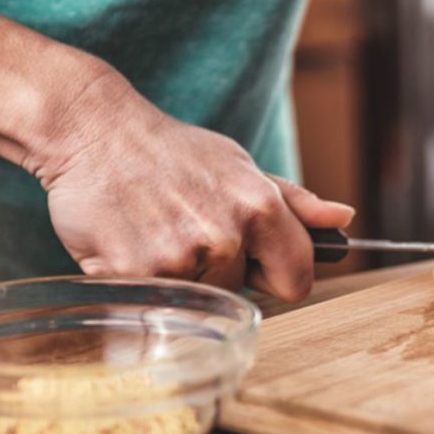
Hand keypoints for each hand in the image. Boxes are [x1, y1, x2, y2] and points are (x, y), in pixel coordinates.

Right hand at [33, 71, 353, 299]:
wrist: (90, 130)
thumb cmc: (171, 153)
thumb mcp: (239, 166)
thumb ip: (294, 202)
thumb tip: (343, 219)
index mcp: (260, 208)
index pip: (298, 280)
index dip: (279, 277)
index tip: (258, 266)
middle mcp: (225, 235)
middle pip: (241, 294)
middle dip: (220, 273)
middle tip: (186, 231)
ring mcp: (181, 257)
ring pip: (199, 300)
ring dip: (181, 278)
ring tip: (158, 234)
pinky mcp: (138, 274)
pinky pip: (156, 302)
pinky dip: (144, 281)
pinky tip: (132, 243)